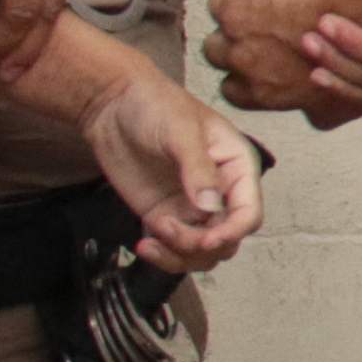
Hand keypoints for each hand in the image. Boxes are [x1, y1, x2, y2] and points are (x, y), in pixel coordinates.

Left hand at [82, 70, 263, 270]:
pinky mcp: (164, 216)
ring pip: (202, 253)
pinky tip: (145, 244)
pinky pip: (174, 250)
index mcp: (237, 168)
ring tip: (154, 235)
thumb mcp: (181, 131)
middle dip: (202, 246)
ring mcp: (191, 208)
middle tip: (171, 231)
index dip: (233, 231)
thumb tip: (210, 205)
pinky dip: (162, 257)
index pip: (249, 213)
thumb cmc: (155, 104)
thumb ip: (198, 169)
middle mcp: (220, 192)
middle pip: (227, 240)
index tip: (208, 239)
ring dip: (181, 255)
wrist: (112, 105)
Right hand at [208, 0, 360, 114]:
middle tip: (263, 22)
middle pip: (215, 49)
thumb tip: (318, 121)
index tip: (261, 58)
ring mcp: (233, 15)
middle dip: (234, 36)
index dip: (245, 71)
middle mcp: (237, 56)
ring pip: (220, 7)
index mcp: (258, 89)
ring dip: (238, 2)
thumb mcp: (344, 102)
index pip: (231, 89)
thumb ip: (322, 114)